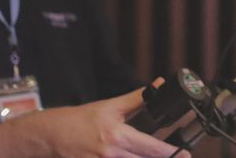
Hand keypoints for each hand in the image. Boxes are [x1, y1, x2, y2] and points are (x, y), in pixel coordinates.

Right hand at [28, 85, 189, 157]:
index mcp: (117, 136)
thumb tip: (158, 86)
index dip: (170, 153)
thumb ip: (137, 99)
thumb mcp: (110, 106)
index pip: (151, 147)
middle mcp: (111, 154)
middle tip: (177, 157)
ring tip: (155, 157)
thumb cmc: (79, 120)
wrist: (50, 135)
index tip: (186, 154)